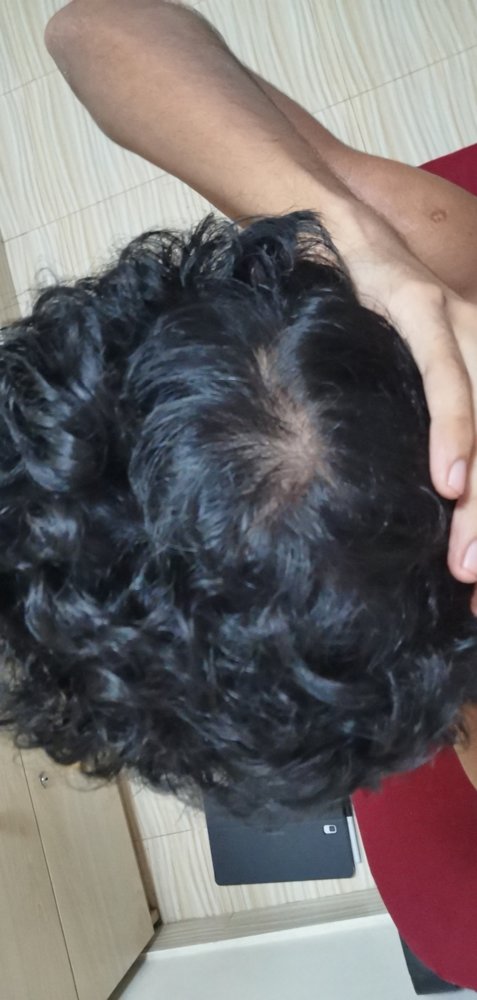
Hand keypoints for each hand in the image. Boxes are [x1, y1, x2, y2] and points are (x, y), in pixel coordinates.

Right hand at [334, 203, 476, 607]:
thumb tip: (410, 509)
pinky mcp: (422, 306)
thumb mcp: (392, 385)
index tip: (475, 590)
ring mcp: (461, 324)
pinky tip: (448, 484)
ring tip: (468, 565)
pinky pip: (446, 378)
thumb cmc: (356, 318)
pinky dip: (453, 433)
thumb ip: (411, 436)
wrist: (326, 227)